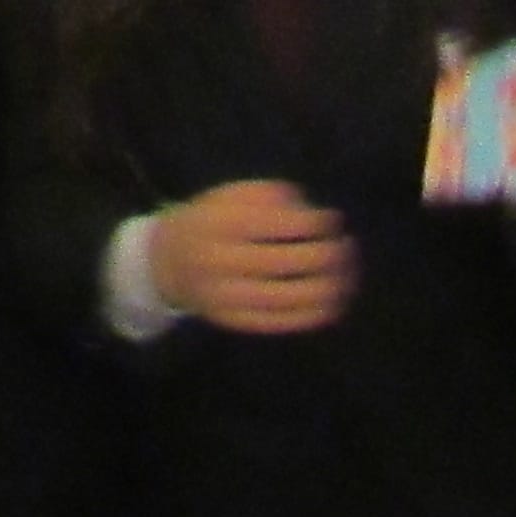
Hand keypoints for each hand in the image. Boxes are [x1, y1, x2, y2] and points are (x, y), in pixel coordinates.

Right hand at [147, 178, 354, 335]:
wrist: (166, 262)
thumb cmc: (208, 222)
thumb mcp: (226, 196)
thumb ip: (266, 195)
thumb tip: (310, 209)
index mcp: (217, 225)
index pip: (274, 225)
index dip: (312, 223)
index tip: (335, 219)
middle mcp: (221, 263)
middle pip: (286, 263)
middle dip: (326, 256)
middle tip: (349, 248)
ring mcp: (228, 297)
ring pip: (289, 298)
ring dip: (328, 288)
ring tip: (348, 276)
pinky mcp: (237, 322)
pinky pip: (283, 322)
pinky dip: (314, 314)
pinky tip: (333, 302)